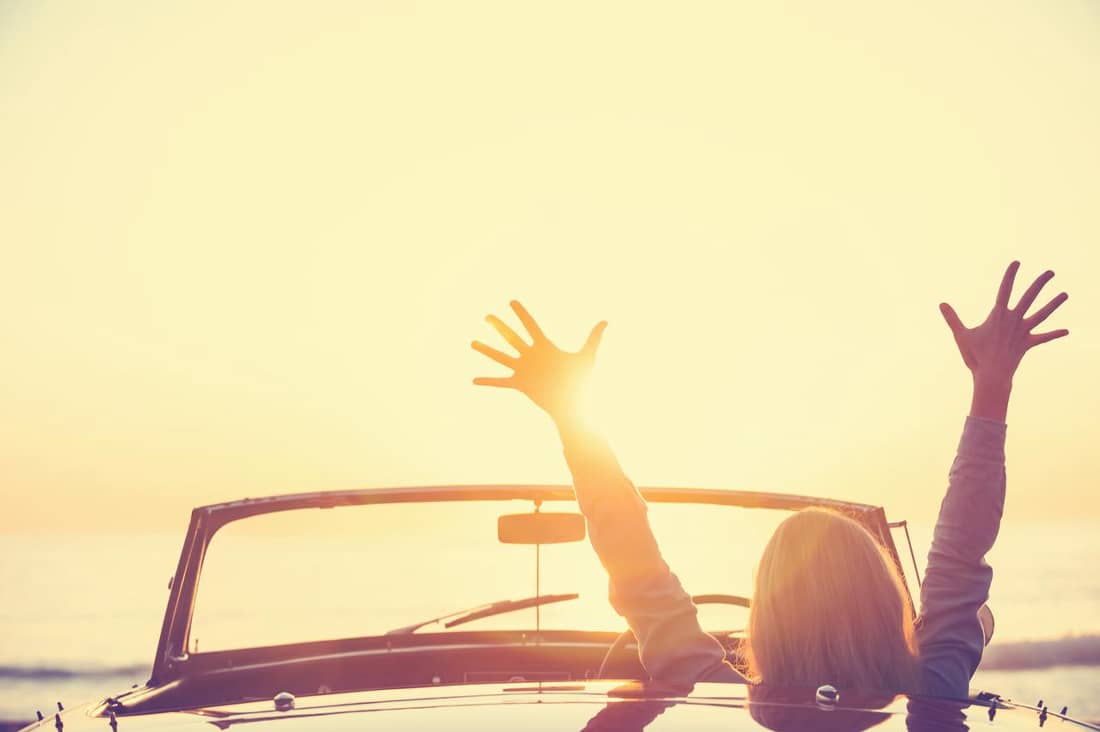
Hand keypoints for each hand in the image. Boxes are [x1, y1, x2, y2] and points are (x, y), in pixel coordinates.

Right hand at [472, 301, 606, 420]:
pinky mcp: (520, 384)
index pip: (530, 326)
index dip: (521, 313)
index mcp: (544, 347)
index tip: (511, 301)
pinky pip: (500, 382)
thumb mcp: (586, 357)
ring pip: (501, 357)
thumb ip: (594, 338)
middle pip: (511, 337)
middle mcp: (531, 356)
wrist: (572, 405)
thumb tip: (606, 321)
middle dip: (499, 326)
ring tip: (472, 342)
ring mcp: (524, 370)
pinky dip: (487, 381)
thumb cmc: (580, 382)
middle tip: (486, 316)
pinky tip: (473, 380)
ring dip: (487, 350)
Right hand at [940, 261, 1068, 419]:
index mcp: (998, 315)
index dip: (1011, 275)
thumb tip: (941, 304)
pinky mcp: (1027, 344)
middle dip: (1040, 284)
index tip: (1017, 263)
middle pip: (1030, 297)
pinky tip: (1066, 331)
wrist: (992, 375)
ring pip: (1042, 314)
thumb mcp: (961, 335)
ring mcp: (1023, 332)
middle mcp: (1014, 320)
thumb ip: (952, 318)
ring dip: (1054, 304)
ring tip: (1065, 294)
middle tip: (1051, 272)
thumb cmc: (975, 356)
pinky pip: (1043, 338)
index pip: (1005, 290)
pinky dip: (1054, 334)